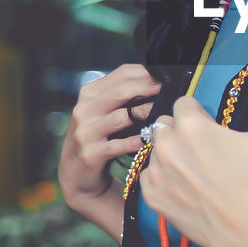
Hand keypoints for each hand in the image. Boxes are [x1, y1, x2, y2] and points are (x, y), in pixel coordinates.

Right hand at [59, 64, 161, 216]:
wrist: (77, 173)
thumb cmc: (99, 137)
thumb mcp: (104, 111)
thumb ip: (124, 96)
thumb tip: (157, 81)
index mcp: (90, 93)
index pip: (123, 73)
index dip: (147, 73)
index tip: (168, 76)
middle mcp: (84, 109)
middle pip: (122, 91)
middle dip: (149, 89)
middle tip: (170, 91)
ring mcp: (86, 132)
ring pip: (120, 117)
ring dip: (144, 113)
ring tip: (163, 113)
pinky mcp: (90, 153)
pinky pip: (117, 146)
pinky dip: (135, 142)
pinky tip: (148, 140)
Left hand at [139, 77, 247, 246]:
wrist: (244, 231)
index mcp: (192, 126)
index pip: (183, 103)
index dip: (198, 115)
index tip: (211, 130)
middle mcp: (168, 144)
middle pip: (166, 125)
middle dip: (181, 132)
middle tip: (204, 151)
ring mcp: (157, 171)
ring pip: (156, 150)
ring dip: (171, 155)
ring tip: (196, 172)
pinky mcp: (151, 194)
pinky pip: (148, 175)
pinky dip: (162, 178)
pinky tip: (185, 187)